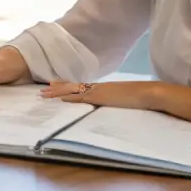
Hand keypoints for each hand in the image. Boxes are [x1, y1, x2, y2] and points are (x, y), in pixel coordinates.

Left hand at [40, 80, 156, 108]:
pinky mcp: (101, 98)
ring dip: (57, 93)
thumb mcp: (122, 100)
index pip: (80, 86)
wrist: (148, 93)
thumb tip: (108, 106)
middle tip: (42, 90)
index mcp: (102, 88)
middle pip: (72, 86)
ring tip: (44, 94)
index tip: (54, 84)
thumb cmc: (139, 97)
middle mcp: (97, 87)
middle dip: (56, 88)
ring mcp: (98, 92)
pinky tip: (60, 100)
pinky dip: (70, 98)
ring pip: (72, 91)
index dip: (66, 85)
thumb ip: (113, 101)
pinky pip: (82, 98)